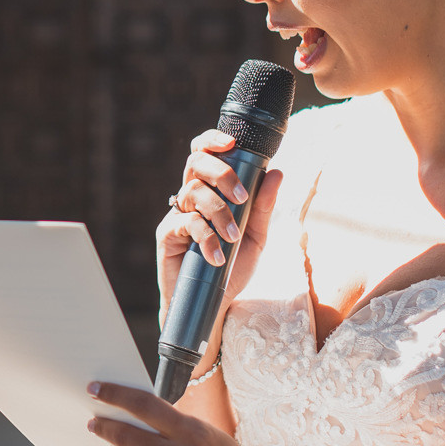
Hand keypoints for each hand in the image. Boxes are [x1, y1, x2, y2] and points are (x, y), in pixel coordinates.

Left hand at [88, 381, 282, 445]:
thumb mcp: (212, 437)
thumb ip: (178, 428)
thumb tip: (139, 417)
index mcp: (194, 434)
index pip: (144, 406)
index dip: (115, 395)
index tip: (96, 389)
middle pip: (126, 437)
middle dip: (104, 427)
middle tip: (95, 422)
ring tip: (117, 445)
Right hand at [156, 128, 281, 313]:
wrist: (214, 305)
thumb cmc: (232, 268)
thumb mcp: (256, 237)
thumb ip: (263, 206)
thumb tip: (277, 172)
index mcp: (211, 191)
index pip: (205, 154)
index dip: (212, 140)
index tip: (232, 142)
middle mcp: (191, 197)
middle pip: (195, 162)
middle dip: (222, 172)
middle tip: (241, 196)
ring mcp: (177, 214)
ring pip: (193, 191)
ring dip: (219, 211)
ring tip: (233, 237)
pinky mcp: (167, 234)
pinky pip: (186, 222)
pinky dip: (206, 237)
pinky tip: (218, 256)